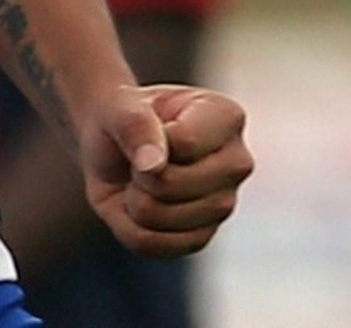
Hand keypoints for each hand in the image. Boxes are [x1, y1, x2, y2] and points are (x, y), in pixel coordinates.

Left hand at [82, 82, 253, 258]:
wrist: (113, 142)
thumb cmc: (123, 116)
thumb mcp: (119, 105)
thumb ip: (135, 125)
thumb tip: (154, 167)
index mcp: (226, 117)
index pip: (185, 143)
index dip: (147, 141)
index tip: (145, 128)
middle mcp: (236, 163)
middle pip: (171, 185)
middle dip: (138, 172)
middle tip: (139, 157)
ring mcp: (224, 205)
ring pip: (162, 219)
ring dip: (133, 199)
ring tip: (140, 178)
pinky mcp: (202, 237)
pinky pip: (154, 245)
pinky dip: (130, 226)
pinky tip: (137, 204)